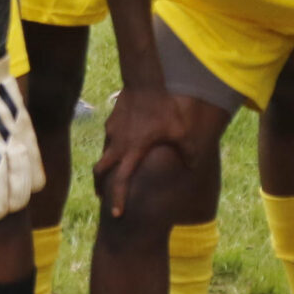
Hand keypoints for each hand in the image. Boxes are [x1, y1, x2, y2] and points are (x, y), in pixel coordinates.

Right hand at [93, 86, 189, 218]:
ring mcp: (112, 131)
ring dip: (107, 166)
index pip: (120, 181)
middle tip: (104, 197)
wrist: (145, 79)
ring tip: (115, 172)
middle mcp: (117, 144)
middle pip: (100, 171)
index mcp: (132, 150)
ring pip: (104, 154)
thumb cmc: (164, 106)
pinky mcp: (112, 120)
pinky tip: (123, 145)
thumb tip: (193, 166)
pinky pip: (110, 139)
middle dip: (100, 186)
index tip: (117, 214)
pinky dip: (113, 148)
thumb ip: (188, 150)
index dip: (118, 199)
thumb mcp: (181, 130)